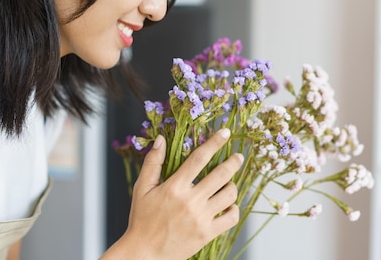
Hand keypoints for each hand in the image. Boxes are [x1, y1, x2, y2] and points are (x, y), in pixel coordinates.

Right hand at [104, 128, 243, 259]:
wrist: (145, 253)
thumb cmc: (142, 219)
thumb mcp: (142, 188)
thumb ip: (153, 162)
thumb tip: (161, 139)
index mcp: (175, 187)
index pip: (200, 158)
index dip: (215, 142)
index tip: (226, 132)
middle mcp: (191, 201)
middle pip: (221, 175)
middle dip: (233, 162)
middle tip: (239, 156)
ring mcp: (201, 218)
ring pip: (229, 195)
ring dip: (232, 185)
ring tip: (229, 183)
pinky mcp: (208, 233)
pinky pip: (231, 217)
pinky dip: (234, 209)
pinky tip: (228, 205)